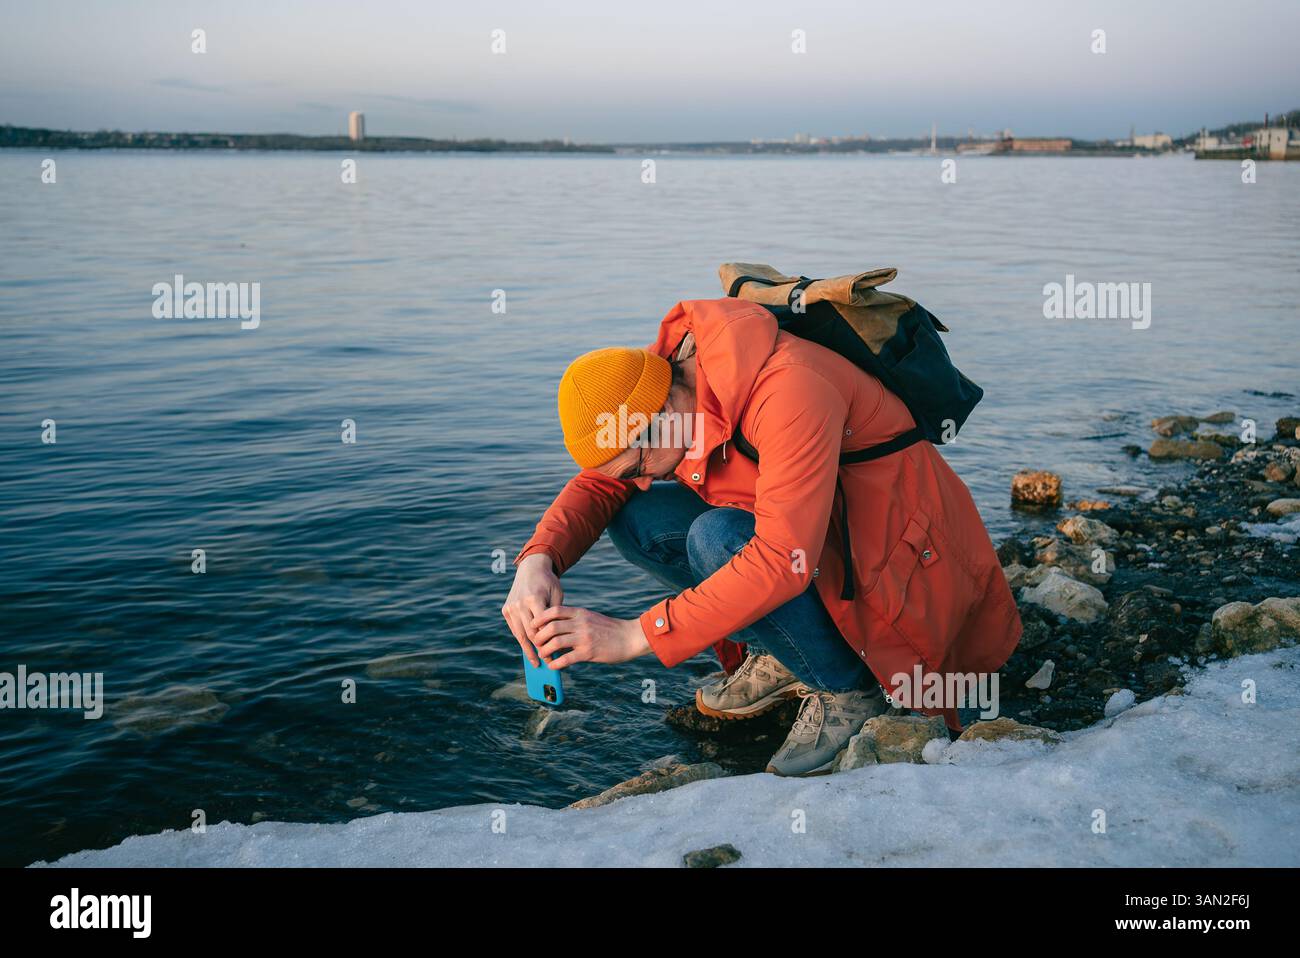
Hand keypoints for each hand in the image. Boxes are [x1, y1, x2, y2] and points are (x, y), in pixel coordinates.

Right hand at [501, 553, 563, 666]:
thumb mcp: (557, 596)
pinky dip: (521, 641)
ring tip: (537, 662)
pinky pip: (515, 629)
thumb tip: (558, 640)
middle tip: (548, 662)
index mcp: (533, 598)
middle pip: (529, 633)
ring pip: (519, 634)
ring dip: (528, 650)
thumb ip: (555, 616)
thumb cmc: (549, 583)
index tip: (555, 656)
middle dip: (539, 650)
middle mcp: (519, 604)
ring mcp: (511, 607)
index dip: (548, 643)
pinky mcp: (506, 609)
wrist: (531, 568)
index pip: (541, 627)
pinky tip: (529, 651)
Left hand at [531, 606, 650, 668]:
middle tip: (537, 643)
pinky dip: (556, 664)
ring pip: (555, 643)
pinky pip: (566, 659)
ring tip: (544, 655)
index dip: (540, 618)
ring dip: (545, 651)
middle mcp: (581, 623)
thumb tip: (556, 627)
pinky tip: (554, 666)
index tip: (534, 625)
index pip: (554, 610)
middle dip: (539, 636)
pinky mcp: (589, 652)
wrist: (630, 637)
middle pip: (551, 627)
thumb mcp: (591, 617)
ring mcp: (584, 638)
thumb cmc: (610, 629)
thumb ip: (575, 620)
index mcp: (580, 613)